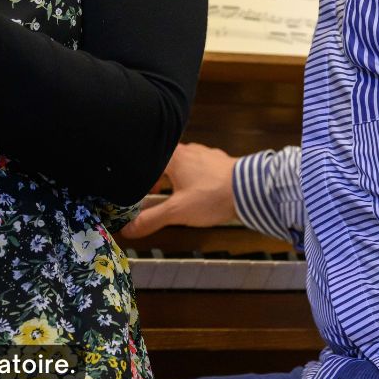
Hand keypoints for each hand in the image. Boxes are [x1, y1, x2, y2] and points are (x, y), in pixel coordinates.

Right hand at [121, 142, 239, 237]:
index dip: (142, 176)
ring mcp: (207, 154)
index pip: (149, 160)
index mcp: (174, 156)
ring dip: (179, 179)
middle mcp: (190, 150)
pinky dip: (197, 180)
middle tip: (157, 195)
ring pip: (185, 164)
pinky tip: (203, 194)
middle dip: (160, 178)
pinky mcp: (221, 162)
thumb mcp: (177, 212)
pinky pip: (202, 168)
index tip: (142, 192)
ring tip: (180, 197)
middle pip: (166, 162)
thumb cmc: (212, 196)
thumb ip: (151, 219)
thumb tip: (127, 229)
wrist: (251, 190)